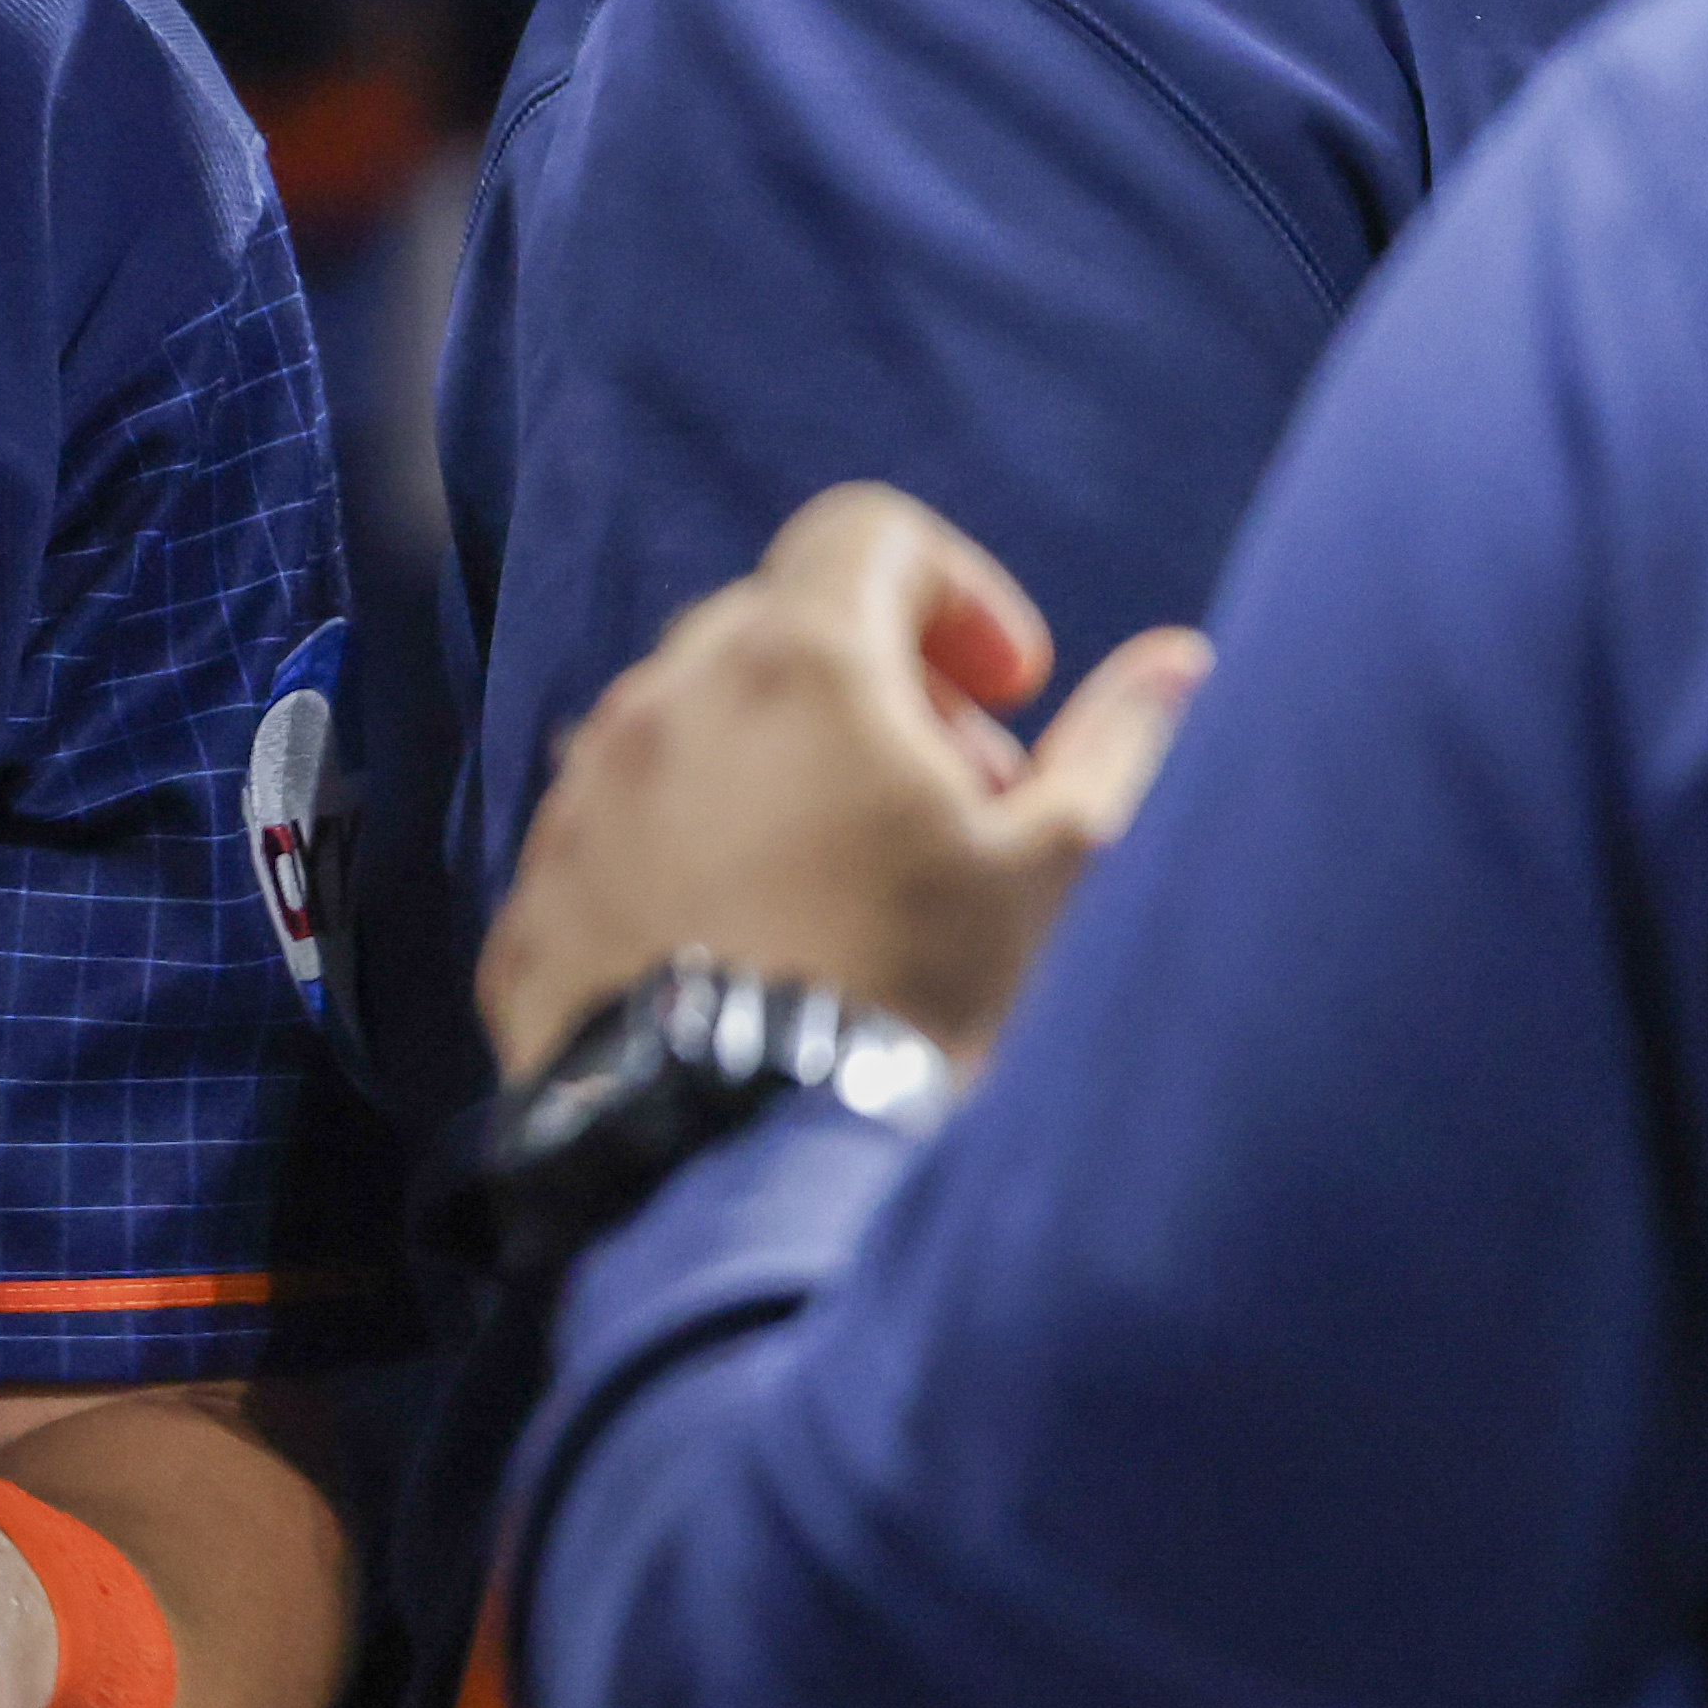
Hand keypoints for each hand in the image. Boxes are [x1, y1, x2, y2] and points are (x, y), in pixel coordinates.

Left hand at [480, 481, 1207, 1076]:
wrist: (748, 1173)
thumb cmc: (923, 1004)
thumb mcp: (1059, 875)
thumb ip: (1118, 746)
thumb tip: (1177, 661)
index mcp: (792, 663)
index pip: (866, 533)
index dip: (954, 589)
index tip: (1009, 688)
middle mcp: (658, 703)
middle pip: (774, 630)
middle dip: (879, 690)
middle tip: (959, 803)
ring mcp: (578, 800)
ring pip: (687, 731)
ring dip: (778, 770)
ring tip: (860, 886)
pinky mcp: (530, 901)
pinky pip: (619, 836)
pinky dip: (691, 857)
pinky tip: (761, 950)